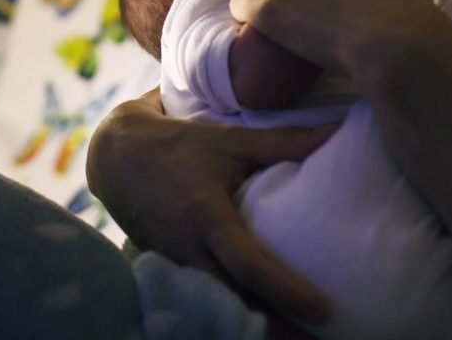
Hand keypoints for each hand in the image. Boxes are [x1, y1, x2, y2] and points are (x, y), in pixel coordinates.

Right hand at [86, 88, 334, 323]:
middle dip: (274, 329)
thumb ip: (283, 141)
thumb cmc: (180, 146)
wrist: (116, 155)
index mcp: (206, 217)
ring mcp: (172, 264)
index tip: (322, 312)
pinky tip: (251, 327)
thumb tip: (334, 132)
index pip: (249, 265)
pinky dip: (226, 316)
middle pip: (234, 302)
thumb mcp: (230, 140)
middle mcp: (187, 248)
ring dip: (250, 326)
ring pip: (216, 307)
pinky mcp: (164, 271)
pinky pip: (200, 301)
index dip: (285, 291)